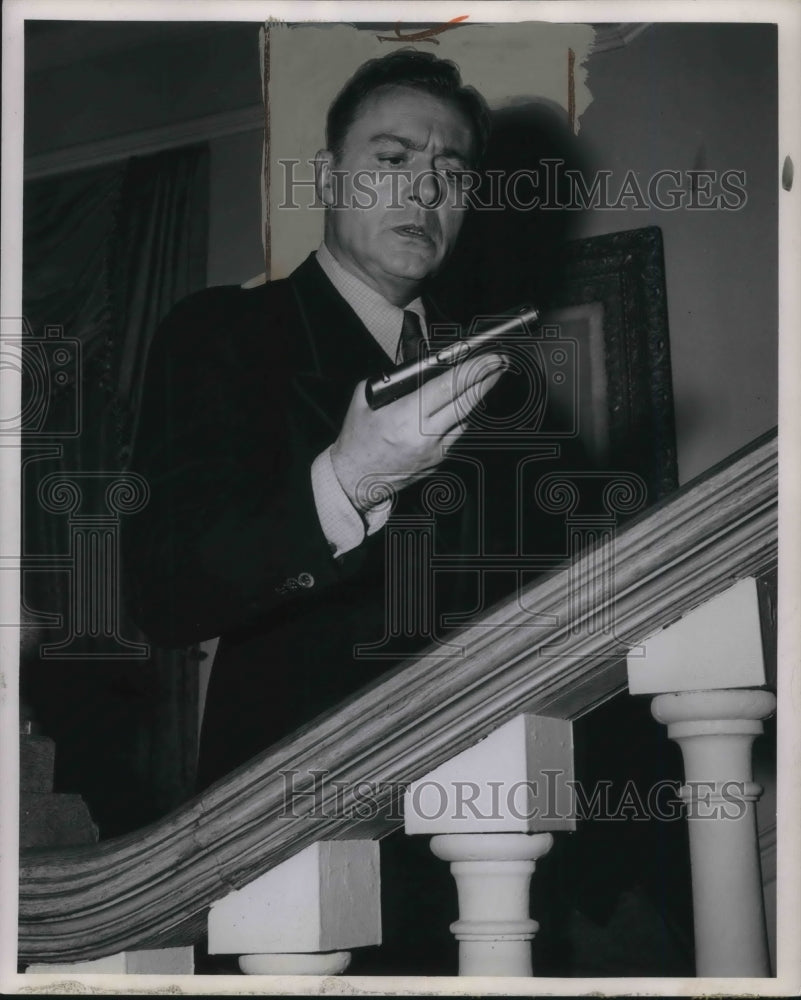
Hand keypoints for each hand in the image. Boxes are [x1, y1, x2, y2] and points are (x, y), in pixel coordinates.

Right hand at [330, 354, 505, 510]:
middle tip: (500, 363)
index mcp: (405, 417)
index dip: (473, 370)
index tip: (489, 357)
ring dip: (477, 397)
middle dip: (487, 379)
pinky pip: (457, 433)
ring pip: (466, 418)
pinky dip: (461, 416)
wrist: (355, 479)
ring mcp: (435, 450)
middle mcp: (424, 435)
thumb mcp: (363, 400)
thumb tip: (415, 368)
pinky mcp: (439, 461)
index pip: (448, 387)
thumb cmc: (357, 439)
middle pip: (466, 402)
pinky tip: (463, 404)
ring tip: (487, 378)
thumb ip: (388, 381)